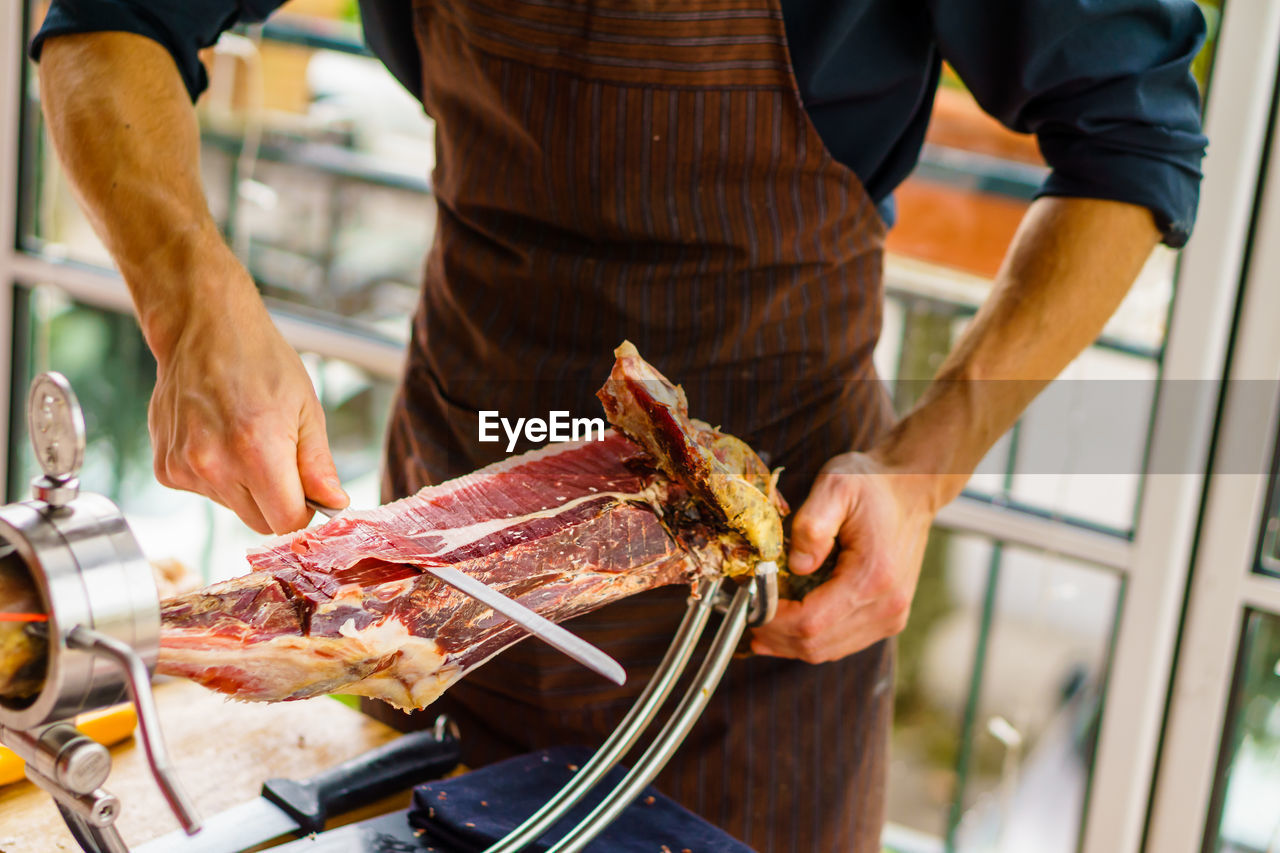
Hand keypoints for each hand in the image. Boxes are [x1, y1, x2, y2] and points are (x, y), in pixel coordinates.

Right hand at [147, 267, 347, 534]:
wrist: (203, 328)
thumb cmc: (261, 361)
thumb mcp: (307, 409)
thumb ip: (319, 465)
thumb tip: (334, 505)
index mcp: (257, 451)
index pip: (286, 523)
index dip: (304, 513)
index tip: (310, 496)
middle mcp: (214, 465)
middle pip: (259, 522)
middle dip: (277, 501)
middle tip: (280, 458)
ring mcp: (184, 468)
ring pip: (232, 507)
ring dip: (246, 487)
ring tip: (244, 437)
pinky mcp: (166, 469)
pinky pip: (205, 491)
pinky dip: (217, 475)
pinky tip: (218, 436)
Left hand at [750, 451, 936, 662]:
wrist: (912, 489)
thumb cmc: (874, 485)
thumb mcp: (836, 486)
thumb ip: (812, 526)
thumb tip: (796, 566)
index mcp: (873, 576)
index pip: (811, 622)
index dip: (773, 620)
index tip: (750, 604)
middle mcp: (887, 605)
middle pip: (817, 644)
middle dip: (776, 636)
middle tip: (748, 617)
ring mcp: (891, 617)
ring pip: (828, 650)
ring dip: (790, 643)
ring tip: (763, 622)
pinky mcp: (889, 618)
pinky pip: (842, 643)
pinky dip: (811, 639)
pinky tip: (789, 625)